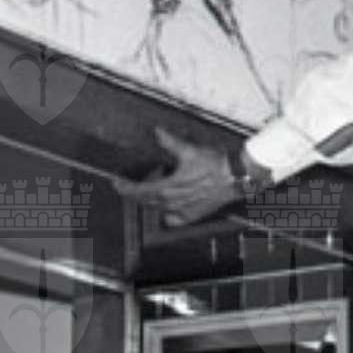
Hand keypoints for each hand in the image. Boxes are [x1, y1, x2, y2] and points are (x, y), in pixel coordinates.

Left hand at [115, 124, 243, 226]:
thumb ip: (170, 142)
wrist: (235, 177)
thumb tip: (157, 133)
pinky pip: (173, 219)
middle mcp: (173, 203)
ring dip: (148, 202)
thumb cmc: (215, 165)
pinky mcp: (193, 215)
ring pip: (157, 210)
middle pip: (145, 202)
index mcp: (169, 187)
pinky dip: (166, 214)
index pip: (139, 191)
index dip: (125, 188)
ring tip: (145, 192)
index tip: (116, 183)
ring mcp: (183, 211)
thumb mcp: (190, 150)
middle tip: (127, 186)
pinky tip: (166, 207)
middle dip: (134, 194)